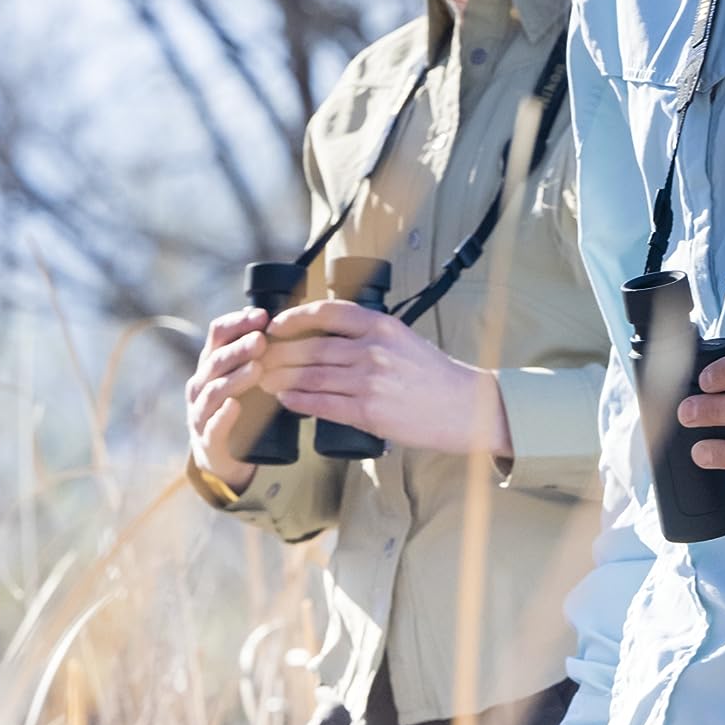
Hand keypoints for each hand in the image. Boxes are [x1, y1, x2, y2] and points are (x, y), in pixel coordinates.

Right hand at [184, 307, 266, 489]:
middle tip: (262, 340)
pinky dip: (223, 416)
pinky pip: (212, 426)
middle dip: (239, 349)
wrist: (226, 456)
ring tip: (256, 369)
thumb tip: (274, 317)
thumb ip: (254, 352)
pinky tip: (235, 407)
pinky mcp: (208, 440)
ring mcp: (200, 412)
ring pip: (214, 391)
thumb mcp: (245, 377)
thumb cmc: (240, 409)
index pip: (217, 334)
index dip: (237, 323)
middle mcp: (200, 385)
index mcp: (211, 364)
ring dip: (235, 378)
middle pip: (215, 360)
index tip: (262, 316)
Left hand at [261, 298, 514, 459]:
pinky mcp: (369, 412)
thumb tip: (324, 334)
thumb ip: (368, 333)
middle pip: (312, 347)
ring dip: (281, 378)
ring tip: (264, 380)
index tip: (276, 325)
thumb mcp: (403, 338)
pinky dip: (298, 401)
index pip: (327, 312)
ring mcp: (370, 381)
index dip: (294, 317)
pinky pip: (322, 404)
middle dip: (279, 353)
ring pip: (311, 376)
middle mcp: (374, 349)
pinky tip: (285, 399)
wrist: (464, 407)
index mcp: (382, 325)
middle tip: (260, 357)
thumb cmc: (433, 375)